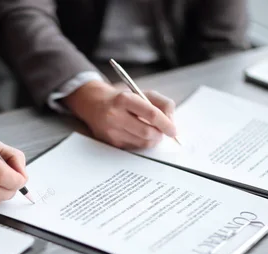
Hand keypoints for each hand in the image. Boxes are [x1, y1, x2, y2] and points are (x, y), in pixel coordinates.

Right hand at [62, 80, 176, 148]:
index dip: (166, 124)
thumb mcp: (142, 92)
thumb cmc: (122, 98)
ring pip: (141, 143)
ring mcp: (111, 131)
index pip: (151, 114)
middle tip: (163, 132)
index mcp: (124, 99)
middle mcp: (115, 115)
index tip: (173, 130)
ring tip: (151, 132)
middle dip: (160, 134)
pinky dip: (141, 142)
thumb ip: (162, 103)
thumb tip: (171, 121)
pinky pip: (133, 147)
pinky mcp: (110, 142)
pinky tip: (137, 134)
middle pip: (147, 132)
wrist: (94, 104)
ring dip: (152, 140)